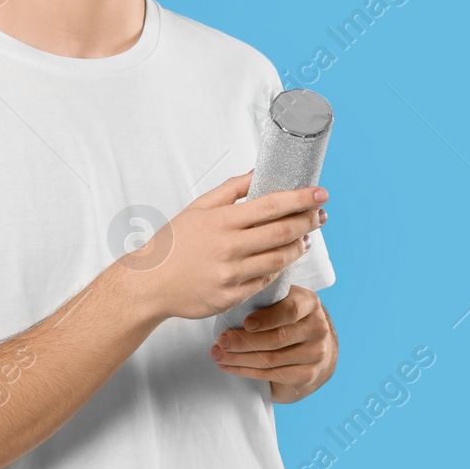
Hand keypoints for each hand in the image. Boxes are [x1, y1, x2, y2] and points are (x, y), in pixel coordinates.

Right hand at [131, 171, 325, 322]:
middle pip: (282, 232)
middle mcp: (228, 247)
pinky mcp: (231, 296)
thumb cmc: (173, 243)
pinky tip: (282, 259)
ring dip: (298, 246)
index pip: (272, 205)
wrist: (149, 284)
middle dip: (307, 221)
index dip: (301, 198)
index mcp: (221, 220)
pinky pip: (265, 281)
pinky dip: (277, 268)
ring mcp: (230, 274)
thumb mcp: (198, 207)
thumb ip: (232, 189)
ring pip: (279, 258)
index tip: (320, 193)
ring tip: (306, 238)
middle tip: (320, 215)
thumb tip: (259, 172)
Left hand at [209, 284, 336, 402]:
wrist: (312, 347)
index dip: (267, 318)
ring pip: (271, 359)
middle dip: (244, 341)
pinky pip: (271, 375)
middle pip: (277, 338)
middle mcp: (317, 328)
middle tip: (221, 341)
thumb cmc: (287, 319)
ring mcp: (315, 354)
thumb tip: (230, 305)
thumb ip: (266, 300)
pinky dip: (245, 371)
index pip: (291, 310)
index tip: (245, 323)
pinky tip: (229, 367)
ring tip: (218, 355)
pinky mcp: (307, 375)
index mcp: (310, 304)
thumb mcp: (282, 301)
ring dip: (239, 358)